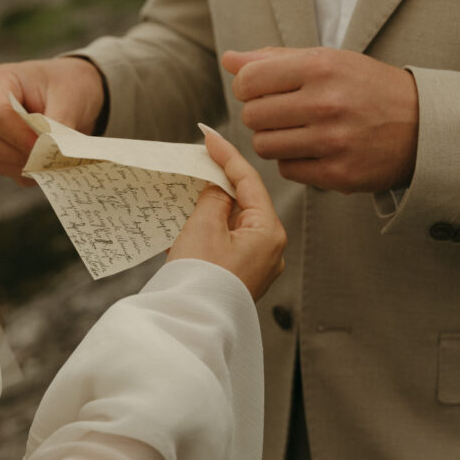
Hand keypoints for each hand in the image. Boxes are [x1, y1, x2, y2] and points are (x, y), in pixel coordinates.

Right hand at [0, 57, 104, 185]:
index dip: (22, 136)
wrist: (73, 94)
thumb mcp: (69, 98)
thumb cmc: (68, 86)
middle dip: (24, 154)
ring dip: (28, 166)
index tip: (48, 146)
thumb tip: (52, 152)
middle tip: (55, 156)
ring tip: (56, 157)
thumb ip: (58, 124)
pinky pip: (10, 171)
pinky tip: (50, 162)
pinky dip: (31, 173)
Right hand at [167, 128, 285, 299]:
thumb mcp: (204, 226)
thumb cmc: (201, 279)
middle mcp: (270, 249)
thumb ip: (214, 198)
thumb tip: (219, 188)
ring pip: (234, 223)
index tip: (209, 136)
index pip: (249, 181)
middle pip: (244, 201)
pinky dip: (209, 230)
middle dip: (219, 182)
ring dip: (211, 207)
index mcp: (269, 232)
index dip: (227, 155)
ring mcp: (257, 266)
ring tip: (189, 192)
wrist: (190, 323)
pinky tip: (190, 224)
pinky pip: (227, 243)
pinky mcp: (241, 277)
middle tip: (199, 161)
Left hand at [224, 47, 418, 192]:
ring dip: (274, 140)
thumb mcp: (327, 61)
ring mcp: (332, 142)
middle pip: (252, 117)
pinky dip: (294, 162)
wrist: (421, 125)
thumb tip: (228, 60)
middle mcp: (326, 104)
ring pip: (264, 146)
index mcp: (320, 67)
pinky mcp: (338, 175)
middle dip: (261, 115)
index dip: (247, 87)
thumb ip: (274, 60)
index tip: (260, 91)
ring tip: (298, 132)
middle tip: (284, 113)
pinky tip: (314, 151)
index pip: (249, 81)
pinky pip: (287, 170)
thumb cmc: (365, 88)